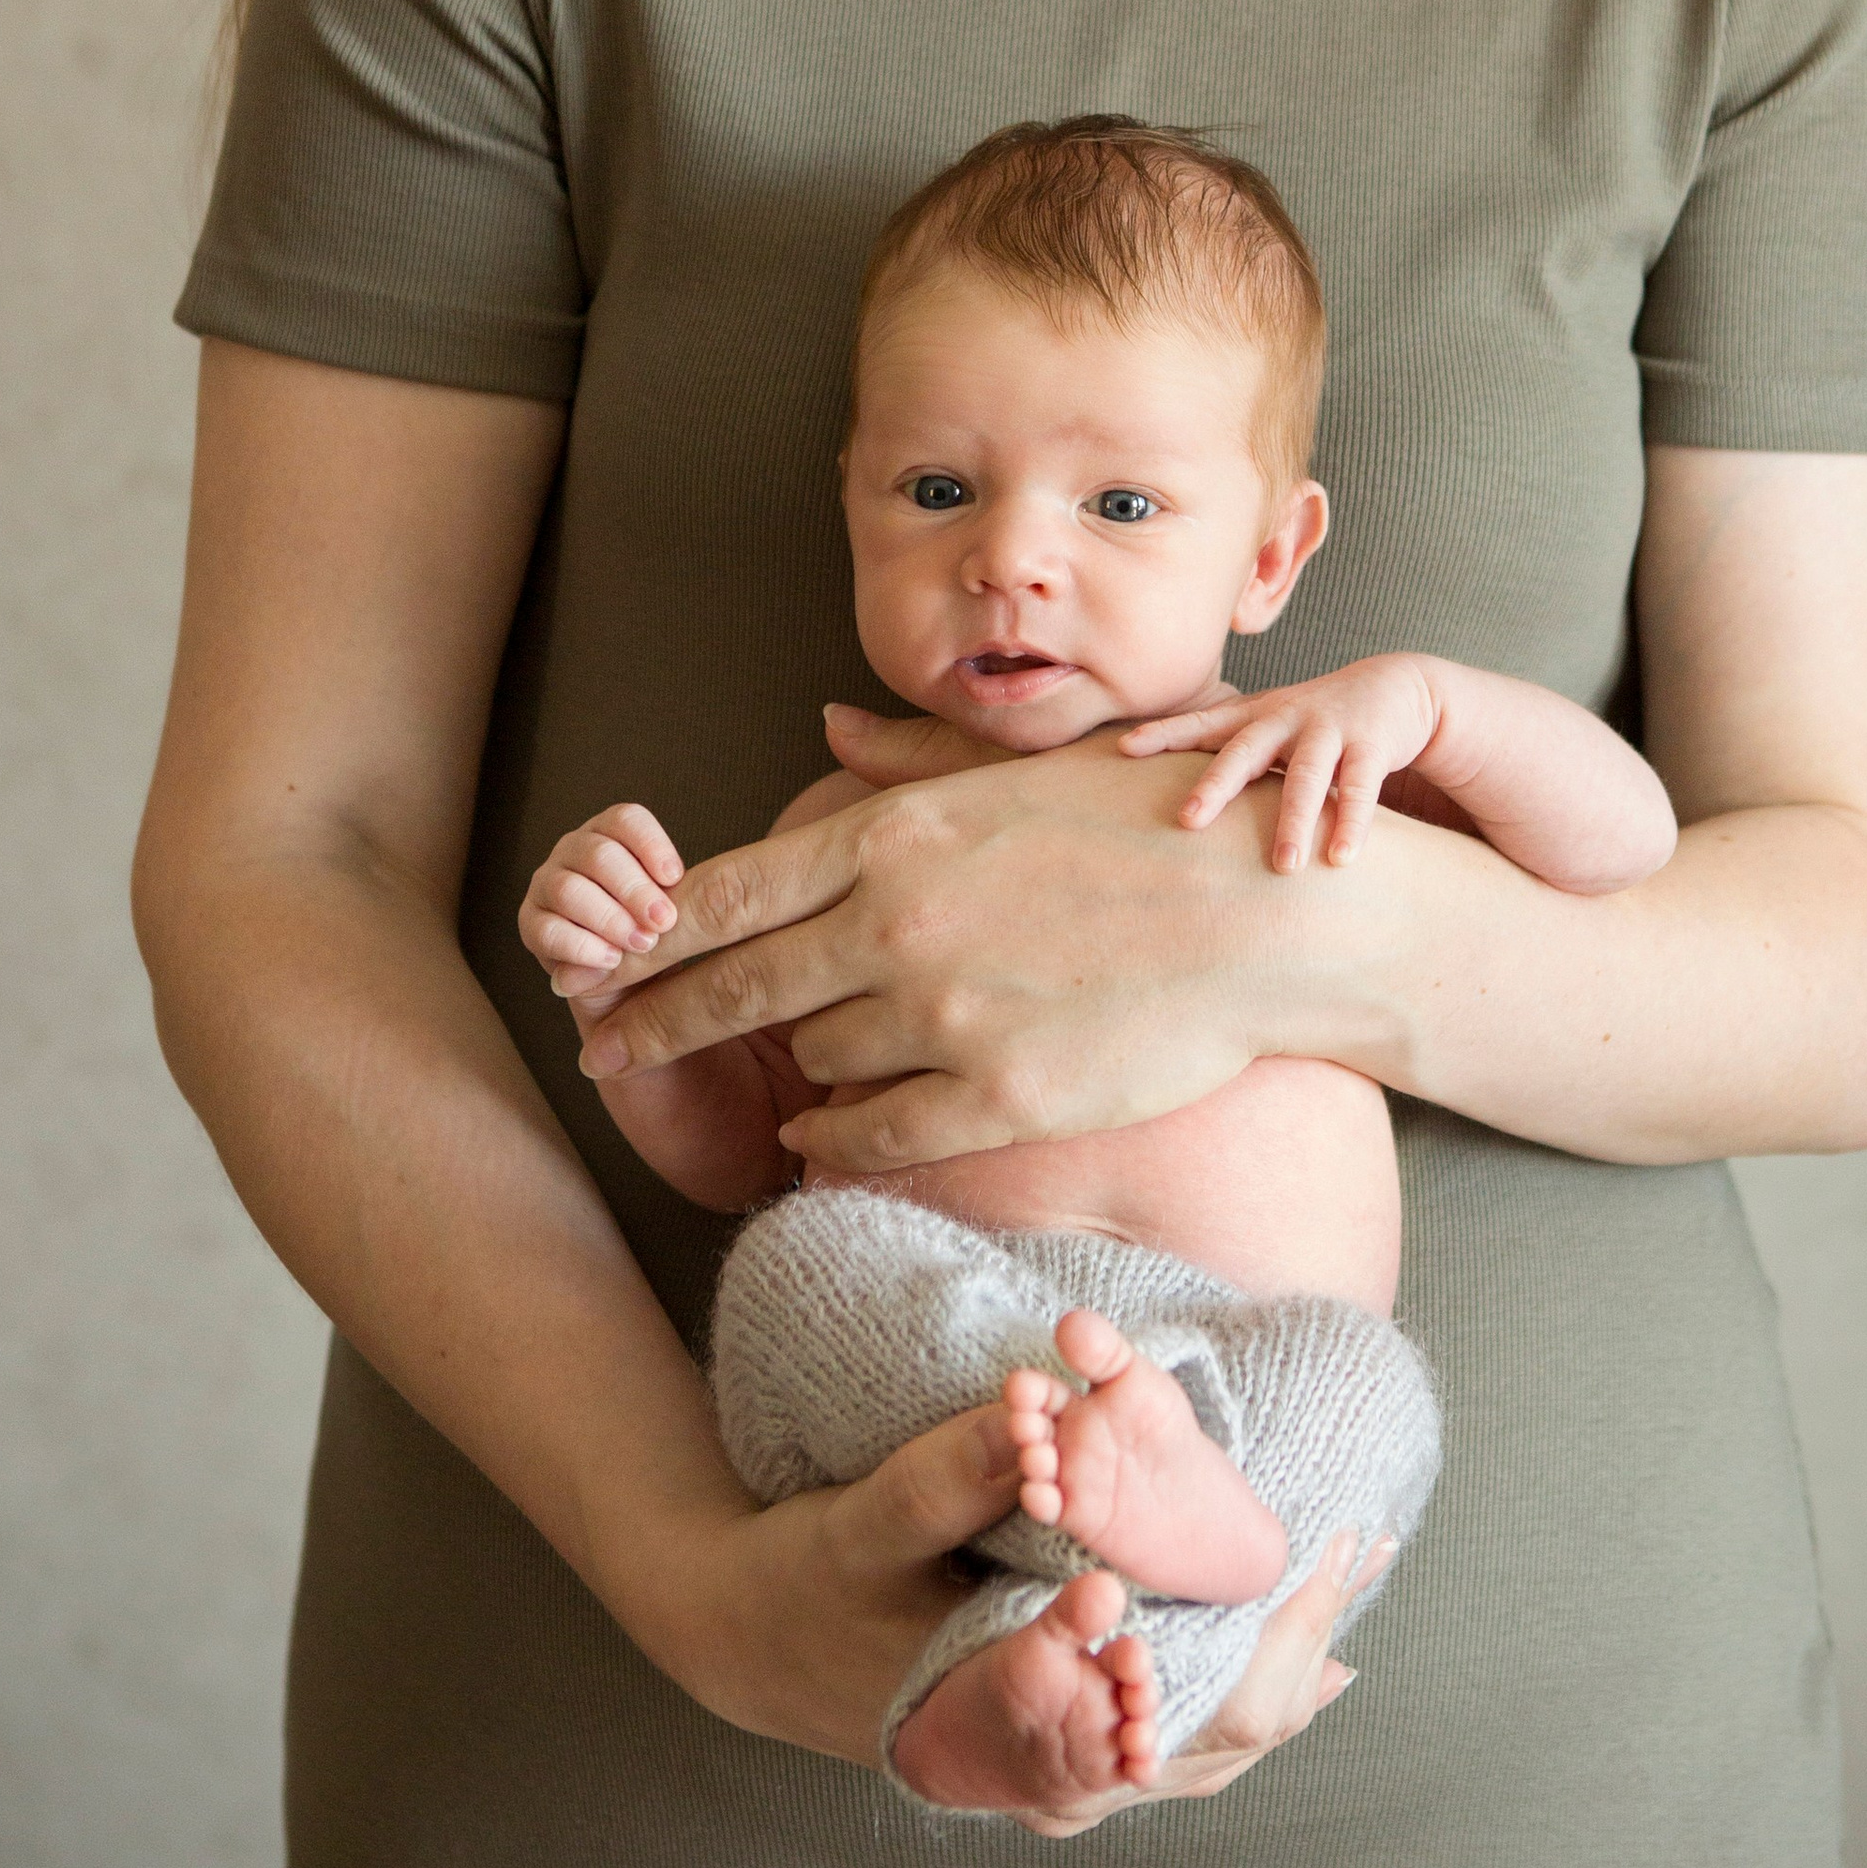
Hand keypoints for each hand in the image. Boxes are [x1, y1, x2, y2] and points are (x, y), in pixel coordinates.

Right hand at [518, 801, 682, 998]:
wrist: (625, 981)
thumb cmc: (651, 930)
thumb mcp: (669, 906)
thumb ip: (674, 895)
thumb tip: (674, 905)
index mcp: (609, 833)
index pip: (625, 819)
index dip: (650, 845)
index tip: (675, 878)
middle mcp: (573, 850)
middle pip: (598, 853)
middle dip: (634, 889)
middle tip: (663, 921)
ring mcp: (546, 884)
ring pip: (568, 889)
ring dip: (609, 918)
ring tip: (641, 943)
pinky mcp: (529, 924)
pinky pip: (548, 931)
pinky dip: (582, 947)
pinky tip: (611, 961)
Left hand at [573, 727, 1335, 1172]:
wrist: (1271, 911)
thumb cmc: (1152, 823)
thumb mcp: (1019, 772)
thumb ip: (906, 762)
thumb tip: (823, 723)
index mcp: (896, 838)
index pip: (725, 893)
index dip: (645, 936)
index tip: (594, 962)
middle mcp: (899, 928)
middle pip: (731, 988)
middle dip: (655, 1019)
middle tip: (604, 1047)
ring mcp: (944, 1019)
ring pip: (816, 1060)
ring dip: (806, 1064)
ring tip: (817, 1063)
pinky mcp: (997, 1100)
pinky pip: (870, 1139)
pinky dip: (834, 1143)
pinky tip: (823, 1139)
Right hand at [637, 1399, 1369, 1832]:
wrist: (746, 1635)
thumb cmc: (803, 1578)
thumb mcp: (864, 1520)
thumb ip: (948, 1475)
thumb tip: (1035, 1411)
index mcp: (996, 1718)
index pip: (1143, 1703)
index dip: (1227, 1629)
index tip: (1297, 1548)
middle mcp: (1035, 1765)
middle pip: (1201, 1739)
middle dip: (1286, 1647)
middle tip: (1349, 1550)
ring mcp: (1052, 1768)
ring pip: (1202, 1750)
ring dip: (1280, 1674)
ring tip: (1346, 1585)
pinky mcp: (1059, 1746)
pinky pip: (1177, 1742)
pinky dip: (1241, 1699)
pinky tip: (1304, 1665)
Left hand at [1123, 657, 1444, 872]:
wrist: (1395, 685)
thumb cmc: (1315, 721)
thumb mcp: (1270, 726)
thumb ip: (1230, 753)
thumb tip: (1174, 802)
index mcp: (1256, 716)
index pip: (1203, 723)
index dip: (1164, 733)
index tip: (1124, 748)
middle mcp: (1286, 718)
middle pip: (1245, 750)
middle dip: (1216, 784)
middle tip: (1188, 821)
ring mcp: (1330, 729)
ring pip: (1307, 775)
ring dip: (1294, 821)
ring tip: (1284, 867)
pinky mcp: (1372, 744)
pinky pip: (1362, 786)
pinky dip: (1352, 822)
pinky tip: (1340, 859)